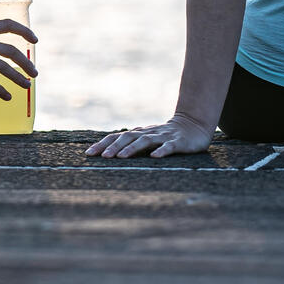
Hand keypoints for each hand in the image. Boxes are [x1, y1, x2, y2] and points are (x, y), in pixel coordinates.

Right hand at [0, 20, 38, 99]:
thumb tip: (1, 52)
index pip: (7, 24)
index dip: (24, 31)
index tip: (35, 40)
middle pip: (10, 49)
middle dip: (25, 62)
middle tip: (34, 73)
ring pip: (2, 66)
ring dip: (18, 77)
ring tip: (27, 86)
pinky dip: (0, 90)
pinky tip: (8, 97)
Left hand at [85, 112, 213, 157]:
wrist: (193, 125)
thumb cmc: (166, 136)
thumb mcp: (147, 139)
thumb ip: (131, 145)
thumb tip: (108, 154)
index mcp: (139, 133)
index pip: (116, 137)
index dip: (103, 144)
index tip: (89, 154)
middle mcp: (148, 133)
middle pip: (127, 137)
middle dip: (114, 147)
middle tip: (102, 157)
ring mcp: (163, 137)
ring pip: (145, 141)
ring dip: (131, 148)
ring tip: (120, 157)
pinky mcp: (178, 142)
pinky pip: (168, 146)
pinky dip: (161, 151)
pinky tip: (154, 157)